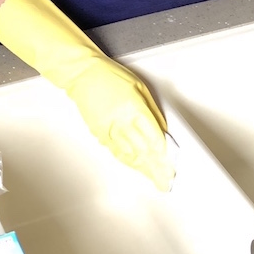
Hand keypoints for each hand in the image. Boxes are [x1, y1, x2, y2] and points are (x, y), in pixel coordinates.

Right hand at [57, 55, 173, 190]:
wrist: (82, 74)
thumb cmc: (110, 75)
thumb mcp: (140, 87)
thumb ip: (152, 111)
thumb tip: (162, 130)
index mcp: (133, 108)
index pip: (153, 137)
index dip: (164, 153)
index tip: (171, 162)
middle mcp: (120, 121)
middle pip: (143, 151)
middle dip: (157, 167)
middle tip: (166, 179)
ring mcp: (108, 129)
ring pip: (129, 155)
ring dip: (144, 169)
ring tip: (155, 179)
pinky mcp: (99, 133)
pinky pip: (116, 152)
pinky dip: (128, 162)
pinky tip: (136, 167)